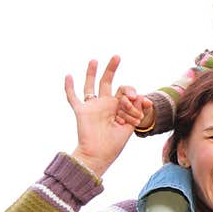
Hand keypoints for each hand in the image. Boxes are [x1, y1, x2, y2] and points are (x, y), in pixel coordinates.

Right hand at [65, 56, 134, 177]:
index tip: (137, 105)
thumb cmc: (114, 144)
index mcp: (118, 107)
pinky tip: (68, 75)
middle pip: (107, 82)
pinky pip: (72, 97)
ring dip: (92, 72)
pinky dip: (69, 87)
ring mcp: (92, 106)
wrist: (99, 155)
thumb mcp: (130, 126)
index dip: (132, 95)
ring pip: (90, 85)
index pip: (125, 93)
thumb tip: (144, 97)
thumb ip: (136, 111)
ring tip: (94, 60)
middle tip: (117, 56)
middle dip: (112, 69)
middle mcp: (105, 104)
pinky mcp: (81, 111)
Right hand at [115, 85, 153, 128]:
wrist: (139, 117)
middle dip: (130, 107)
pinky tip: (124, 123)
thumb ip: (146, 103)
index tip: (134, 97)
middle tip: (139, 114)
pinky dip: (119, 120)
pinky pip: (115, 117)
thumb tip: (149, 103)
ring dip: (128, 116)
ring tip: (137, 121)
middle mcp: (118, 98)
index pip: (125, 89)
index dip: (129, 92)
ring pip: (119, 109)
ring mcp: (115, 107)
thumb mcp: (146, 105)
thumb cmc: (142, 107)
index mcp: (126, 92)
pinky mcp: (113, 115)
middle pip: (122, 100)